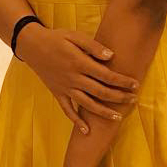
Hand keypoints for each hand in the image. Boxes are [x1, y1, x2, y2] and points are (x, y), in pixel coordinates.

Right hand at [17, 25, 137, 132]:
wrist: (32, 46)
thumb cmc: (56, 38)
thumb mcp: (74, 36)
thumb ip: (93, 46)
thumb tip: (111, 56)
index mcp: (79, 63)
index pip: (106, 75)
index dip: (122, 81)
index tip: (135, 84)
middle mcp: (73, 78)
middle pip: (100, 92)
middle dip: (119, 97)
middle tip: (133, 99)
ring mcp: (64, 88)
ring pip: (87, 104)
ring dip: (103, 112)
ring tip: (118, 117)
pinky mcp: (57, 93)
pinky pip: (67, 110)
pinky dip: (76, 121)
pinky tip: (86, 130)